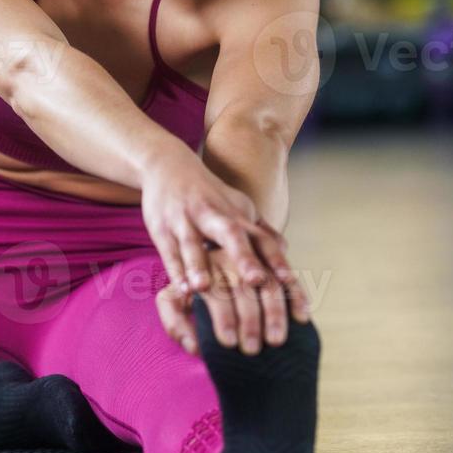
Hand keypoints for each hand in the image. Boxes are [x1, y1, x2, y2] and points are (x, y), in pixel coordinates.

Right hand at [140, 146, 307, 352]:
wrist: (167, 164)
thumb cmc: (208, 195)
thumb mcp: (237, 206)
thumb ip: (260, 231)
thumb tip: (286, 249)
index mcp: (238, 215)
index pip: (261, 238)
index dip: (276, 259)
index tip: (289, 281)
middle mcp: (215, 215)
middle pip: (232, 234)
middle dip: (244, 257)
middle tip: (257, 281)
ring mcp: (186, 220)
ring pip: (193, 242)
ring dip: (199, 265)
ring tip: (204, 287)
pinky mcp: (162, 228)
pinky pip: (169, 250)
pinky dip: (176, 269)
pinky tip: (181, 288)